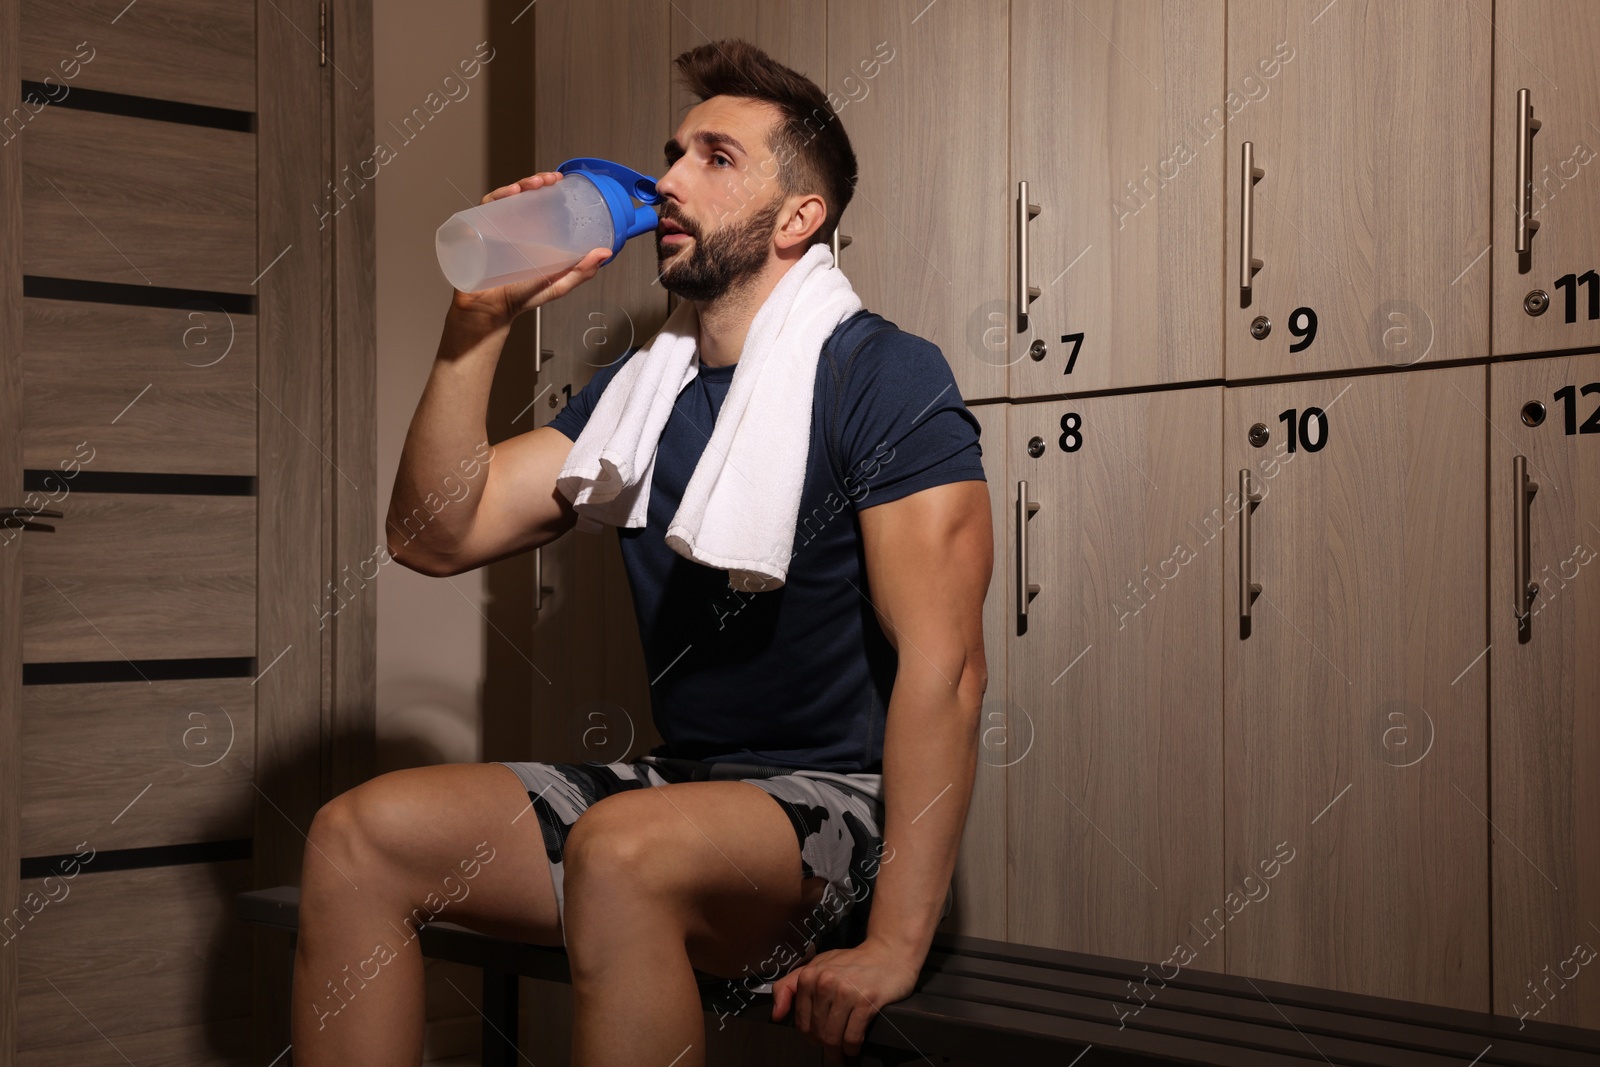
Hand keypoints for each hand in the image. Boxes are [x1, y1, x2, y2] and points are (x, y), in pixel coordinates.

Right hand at [449, 171, 612, 328]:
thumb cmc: (519, 298)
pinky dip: (495, 198)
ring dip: (518, 185)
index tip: (560, 181)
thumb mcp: (557, 284)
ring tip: (533, 184)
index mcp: (530, 235)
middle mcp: (511, 228)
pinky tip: (509, 194)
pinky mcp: (477, 232)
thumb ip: (581, 272)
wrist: (489, 311)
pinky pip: (483, 210)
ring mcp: (493, 228)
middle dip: (534, 181)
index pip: (538, 204)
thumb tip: (605, 253)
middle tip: (549, 180)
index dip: (548, 188)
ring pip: (504, 198)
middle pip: (520, 196)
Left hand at [769, 938, 921, 1061]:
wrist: (889, 954)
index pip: (801, 1021)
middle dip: (825, 1046)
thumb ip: (790, 986)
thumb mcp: (818, 966)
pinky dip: (852, 1048)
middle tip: (832, 1050)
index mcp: (809, 975)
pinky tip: (854, 1046)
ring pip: (833, 1037)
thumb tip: (776, 1015)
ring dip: (837, 1051)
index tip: (817, 1039)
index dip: (809, 1035)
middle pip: (817, 1031)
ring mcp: (846, 992)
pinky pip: (852, 1037)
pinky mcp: (866, 1001)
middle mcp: (825, 982)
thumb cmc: (853, 963)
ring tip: (842, 1053)